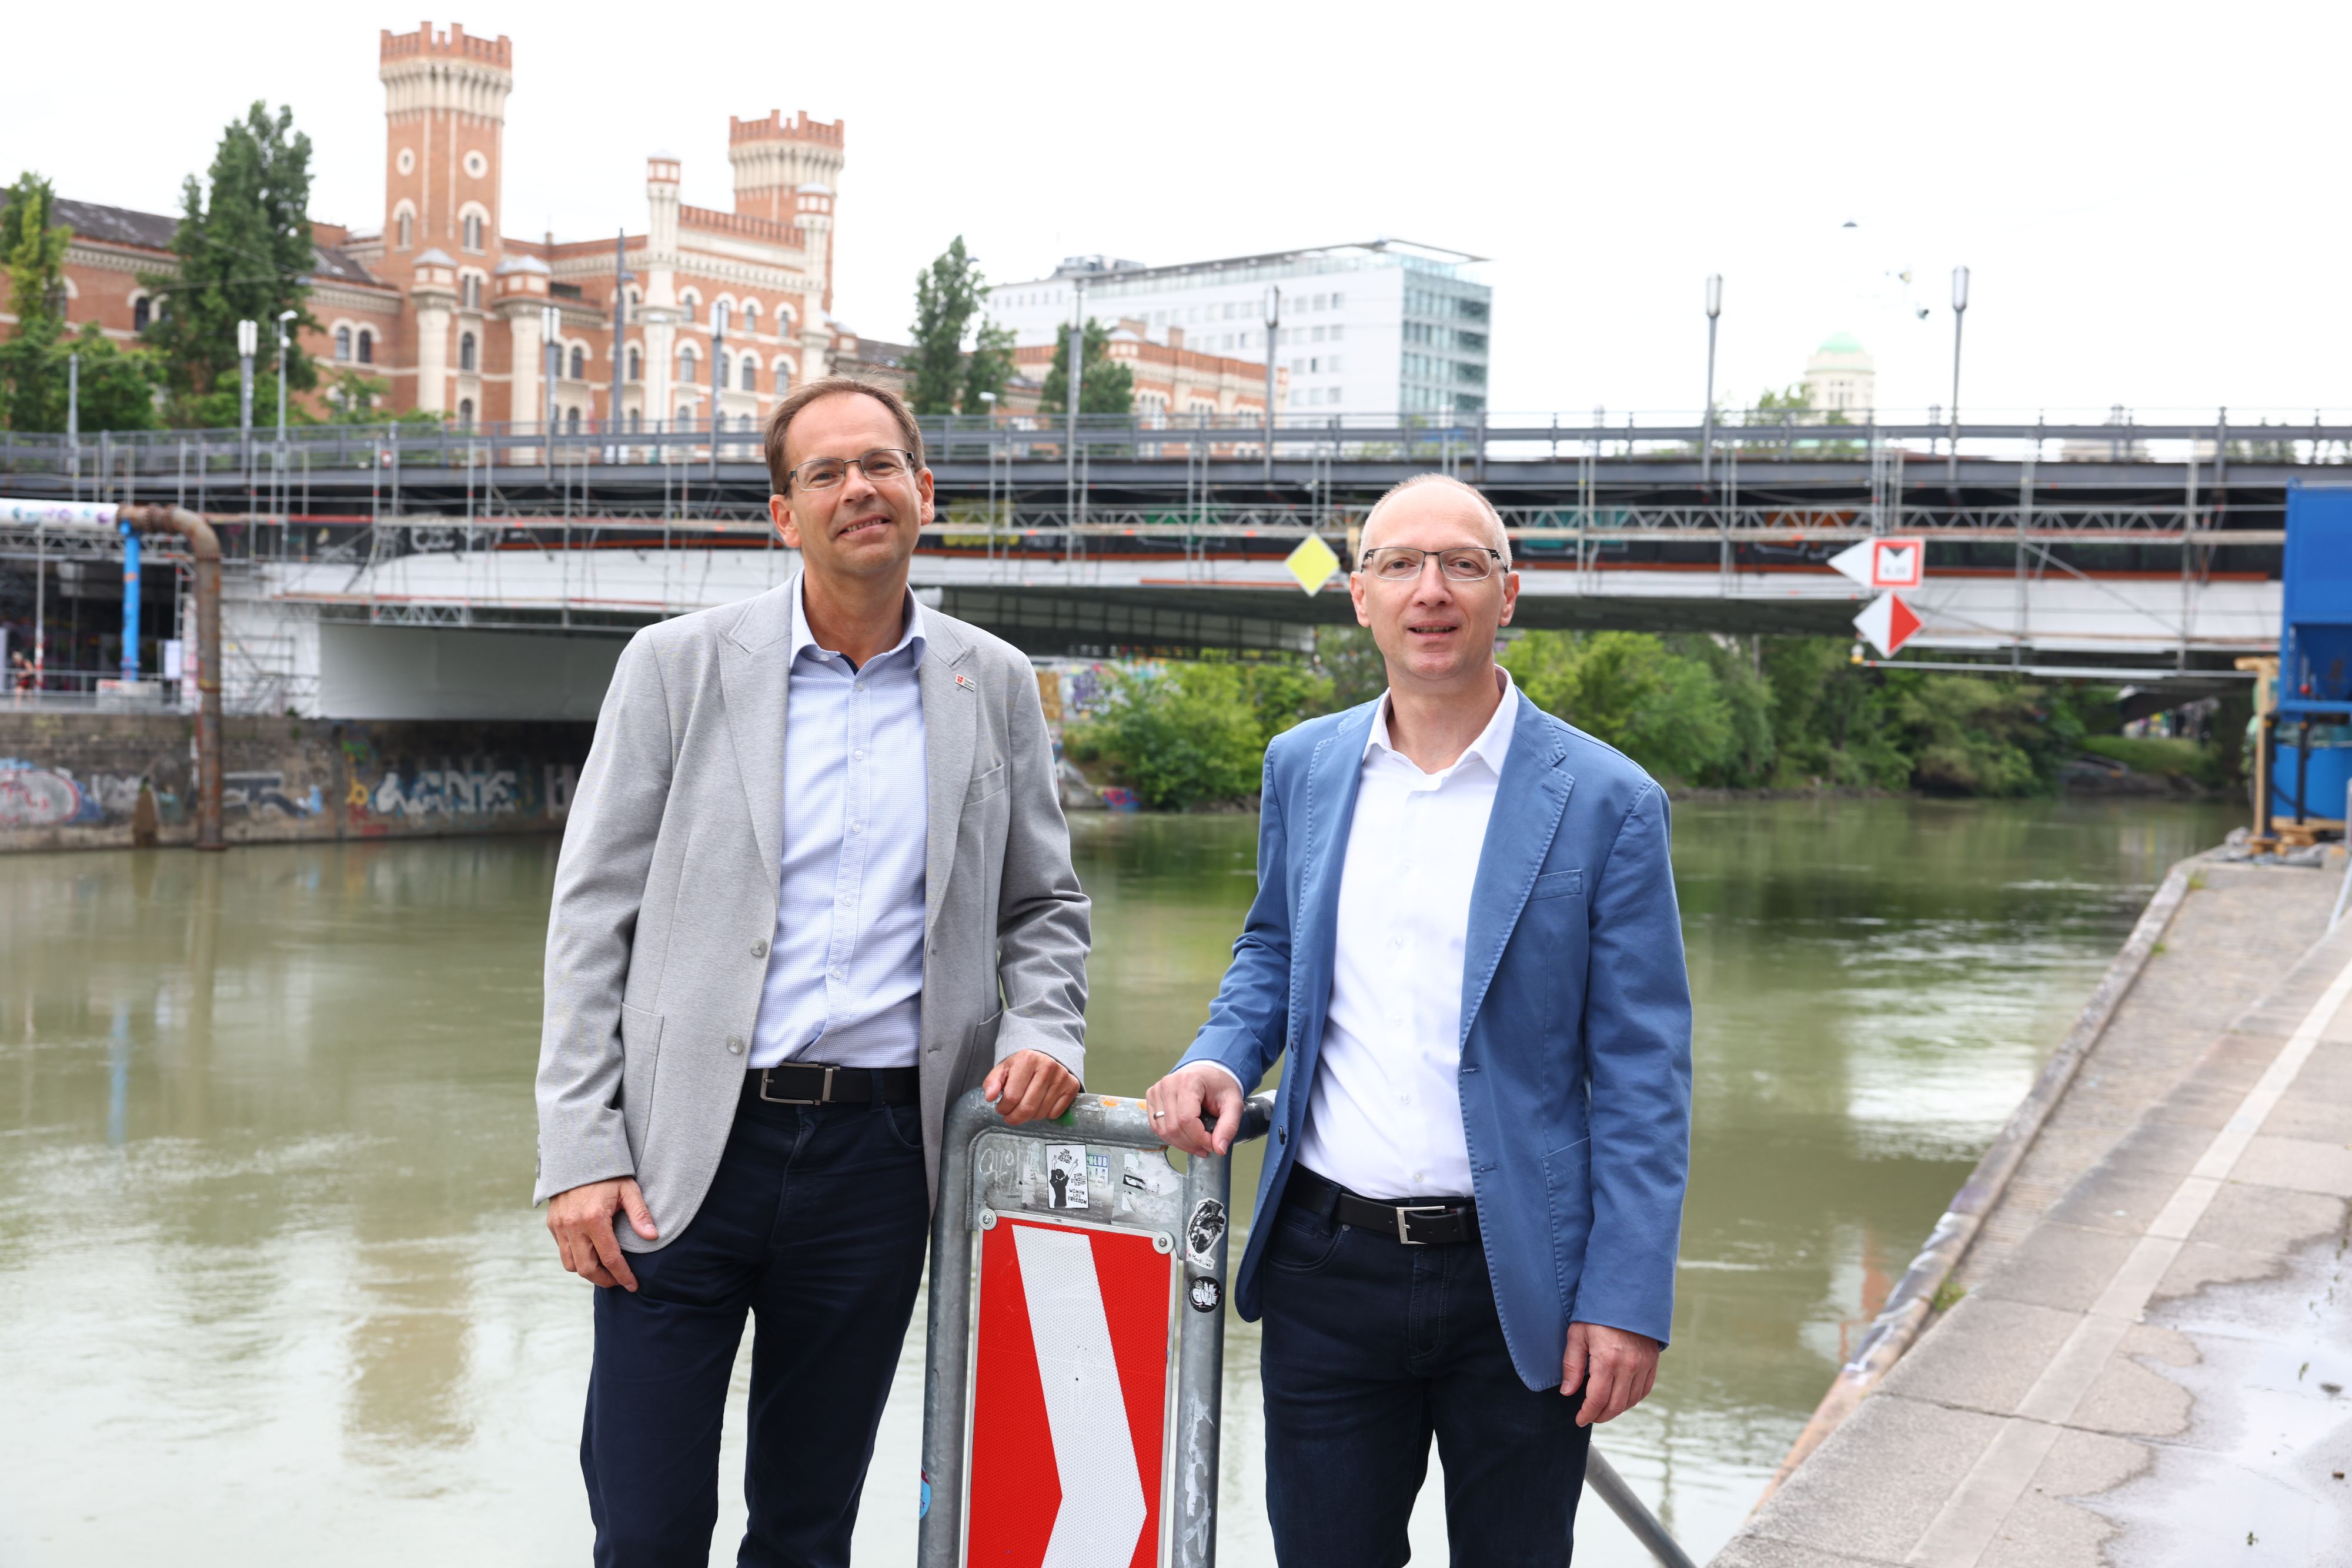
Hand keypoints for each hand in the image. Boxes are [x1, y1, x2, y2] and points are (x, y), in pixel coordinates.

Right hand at [546, 1177, 658, 1291]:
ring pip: (570, 1264)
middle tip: (619, 1280)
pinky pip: (562, 1251)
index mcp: (594, 1218)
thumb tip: (652, 1236)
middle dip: (604, 1280)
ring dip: (588, 1270)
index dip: (623, 1276)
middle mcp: (573, 1225)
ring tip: (605, 1268)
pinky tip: (591, 1252)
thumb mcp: (629, 1189)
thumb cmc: (607, 1173)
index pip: (610, 1258)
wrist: (578, 1156)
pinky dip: (576, 1257)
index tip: (633, 1285)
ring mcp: (559, 1226)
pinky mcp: (552, 1223)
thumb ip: (640, 1214)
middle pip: (586, 1269)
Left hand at [983, 1049, 1080, 1124]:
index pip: (1012, 1096)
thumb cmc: (1021, 1067)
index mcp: (1028, 1059)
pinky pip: (1055, 1114)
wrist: (1045, 1058)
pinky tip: (1039, 1105)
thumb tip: (990, 1097)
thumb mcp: (1003, 1070)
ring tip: (1024, 1108)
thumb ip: (992, 1083)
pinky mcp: (1072, 1086)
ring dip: (1029, 1117)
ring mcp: (1062, 1076)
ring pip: (1041, 1113)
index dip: (1003, 1108)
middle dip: (1014, 1117)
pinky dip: (1044, 1115)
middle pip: (1027, 1108)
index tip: (1001, 1108)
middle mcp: (1048, 1066)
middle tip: (1009, 1116)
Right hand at [1144, 1063, 1245, 1157]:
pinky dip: (1171, 1137)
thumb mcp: (1234, 1104)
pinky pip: (1156, 1126)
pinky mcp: (1152, 1097)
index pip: (1186, 1119)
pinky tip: (1185, 1137)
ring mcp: (1157, 1090)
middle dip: (1191, 1143)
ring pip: (1163, 1130)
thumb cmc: (1220, 1086)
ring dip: (1181, 1143)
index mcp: (1188, 1081)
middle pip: (1173, 1127)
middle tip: (1207, 1146)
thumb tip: (1219, 1149)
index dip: (1199, 1137)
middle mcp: (1168, 1084)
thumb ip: (1229, 1126)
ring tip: (1197, 1144)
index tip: (1212, 1143)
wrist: (1208, 1073)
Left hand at [1560, 1321, 1659, 1425]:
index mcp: (1607, 1360)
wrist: (1626, 1293)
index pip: (1598, 1400)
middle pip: (1616, 1405)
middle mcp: (1629, 1366)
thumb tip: (1567, 1392)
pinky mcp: (1653, 1360)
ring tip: (1603, 1409)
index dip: (1587, 1414)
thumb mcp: (1577, 1335)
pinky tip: (1621, 1398)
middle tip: (1590, 1416)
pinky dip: (1632, 1399)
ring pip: (1631, 1400)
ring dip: (1616, 1409)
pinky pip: (1644, 1389)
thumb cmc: (1597, 1313)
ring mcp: (1644, 1364)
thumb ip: (1572, 1365)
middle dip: (1601, 1416)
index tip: (1580, 1419)